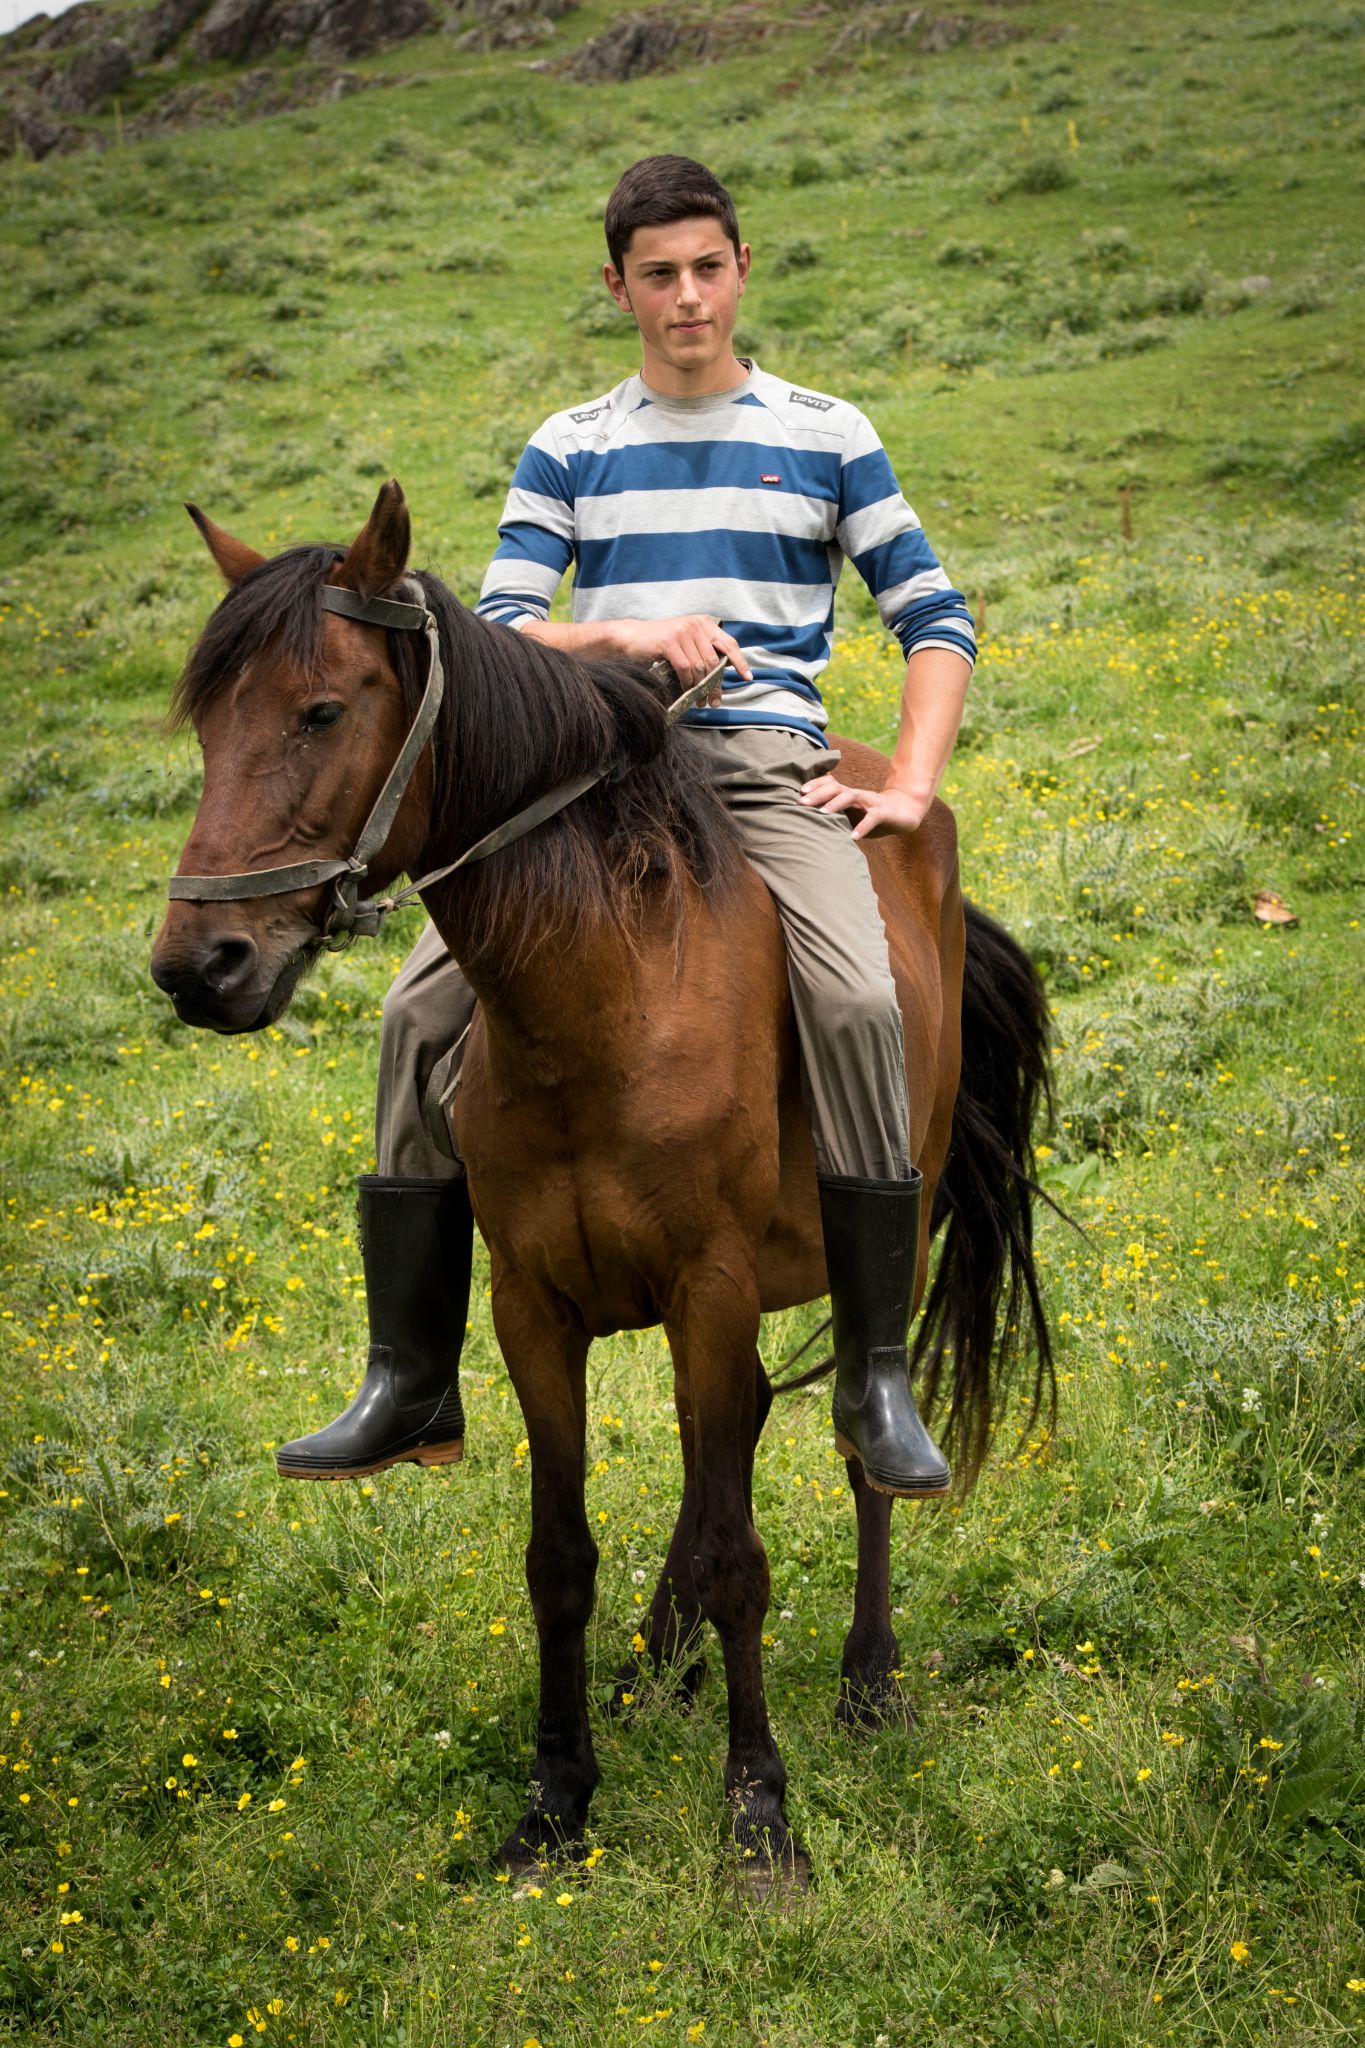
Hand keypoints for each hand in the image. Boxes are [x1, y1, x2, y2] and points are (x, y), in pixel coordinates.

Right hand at [611, 614, 751, 703]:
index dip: (740, 662)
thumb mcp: (687, 641)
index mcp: (704, 624)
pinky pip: (685, 668)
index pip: (729, 644)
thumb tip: (724, 672)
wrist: (632, 637)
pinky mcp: (669, 642)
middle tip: (714, 702)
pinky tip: (686, 690)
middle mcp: (696, 625)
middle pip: (714, 661)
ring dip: (700, 688)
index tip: (747, 677)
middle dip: (715, 685)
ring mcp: (683, 632)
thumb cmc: (660, 644)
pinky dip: (687, 682)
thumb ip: (704, 650)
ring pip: (700, 667)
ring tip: (699, 700)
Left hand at [796, 774, 930, 840]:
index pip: (828, 783)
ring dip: (836, 804)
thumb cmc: (870, 816)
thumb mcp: (850, 815)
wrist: (903, 813)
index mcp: (847, 794)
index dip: (814, 785)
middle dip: (817, 794)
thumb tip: (806, 826)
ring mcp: (870, 801)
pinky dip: (862, 827)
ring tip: (822, 814)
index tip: (798, 793)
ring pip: (851, 796)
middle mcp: (856, 794)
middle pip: (835, 788)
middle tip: (802, 803)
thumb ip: (833, 817)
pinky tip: (852, 837)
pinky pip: (872, 818)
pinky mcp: (883, 812)